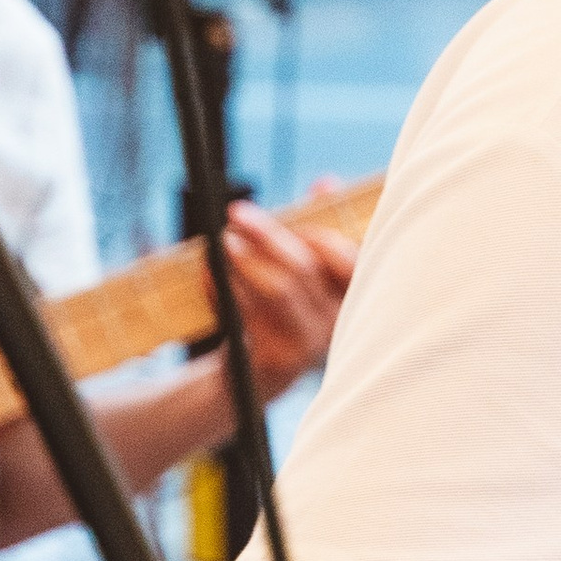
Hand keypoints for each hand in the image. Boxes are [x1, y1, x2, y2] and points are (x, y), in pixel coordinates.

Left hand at [221, 190, 355, 400]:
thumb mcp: (304, 273)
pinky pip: (248, 314)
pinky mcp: (276, 360)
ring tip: (223, 241)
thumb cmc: (283, 314)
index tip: (293, 218)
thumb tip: (327, 182)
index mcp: (350, 300)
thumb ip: (318, 228)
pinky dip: (224, 289)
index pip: (351, 264)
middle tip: (238, 212)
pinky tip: (209, 272)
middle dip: (269, 235)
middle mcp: (336, 324)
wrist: (253, 379)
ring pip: (277, 291)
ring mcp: (307, 345)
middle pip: (305, 269)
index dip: (321, 237)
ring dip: (245, 260)